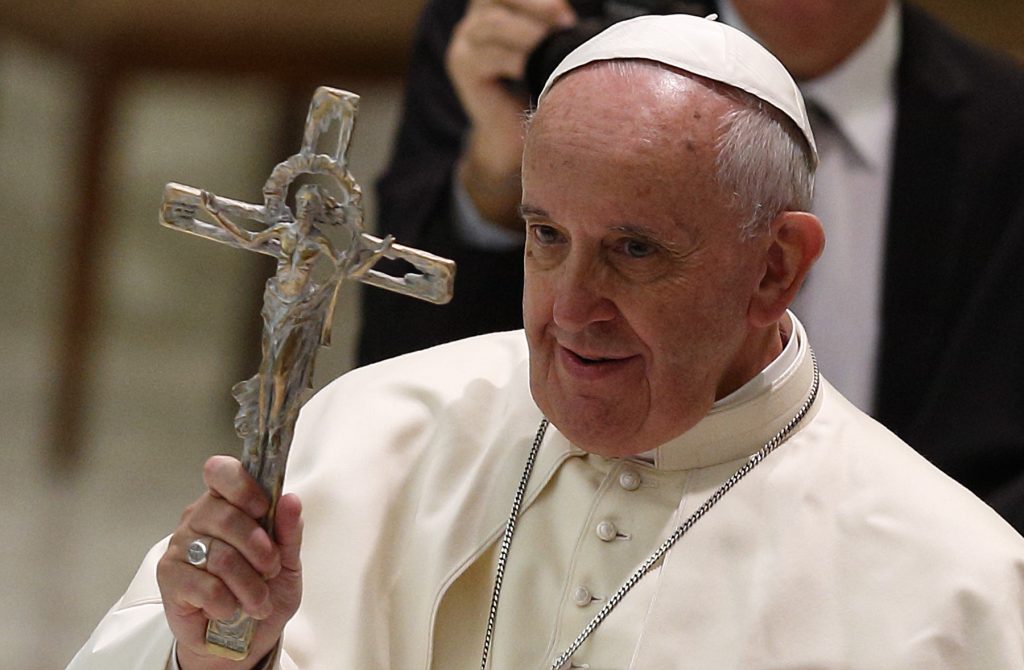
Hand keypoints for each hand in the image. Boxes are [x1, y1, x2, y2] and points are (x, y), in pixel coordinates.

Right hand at [157, 456, 303, 669]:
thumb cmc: (263, 591)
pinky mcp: (169, 577)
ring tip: (258, 601)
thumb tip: (291, 500)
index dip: (243, 485)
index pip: (221, 472)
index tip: (264, 508)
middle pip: (226, 515)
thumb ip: (289, 531)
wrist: (242, 640)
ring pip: (220, 556)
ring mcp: (181, 546)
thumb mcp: (288, 562)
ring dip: (249, 585)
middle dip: (259, 548)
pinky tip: (230, 610)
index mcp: (228, 503)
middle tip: (270, 569)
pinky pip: (204, 585)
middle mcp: (199, 518)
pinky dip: (227, 603)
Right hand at [447, 0, 574, 228]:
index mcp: (496, 8)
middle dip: (534, 5)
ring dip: (527, 33)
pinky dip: (512, 60)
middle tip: (565, 20)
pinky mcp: (463, 68)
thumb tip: (572, 15)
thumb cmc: (534, 86)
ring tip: (552, 46)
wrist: (510, 132)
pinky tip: (529, 70)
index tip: (566, 10)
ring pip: (492, 25)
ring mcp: (465, 43)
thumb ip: (551, 25)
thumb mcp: (545, 48)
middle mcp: (475, 20)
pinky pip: (485, 56)